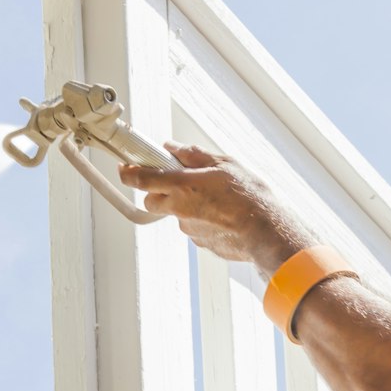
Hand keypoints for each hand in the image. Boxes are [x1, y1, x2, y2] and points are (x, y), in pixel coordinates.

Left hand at [118, 142, 311, 271]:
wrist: (266, 232)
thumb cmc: (249, 197)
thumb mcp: (224, 164)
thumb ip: (194, 155)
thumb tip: (173, 148)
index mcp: (183, 185)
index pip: (142, 179)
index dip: (128, 172)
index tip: (124, 167)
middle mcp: (180, 208)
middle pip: (152, 200)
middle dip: (157, 191)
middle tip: (175, 181)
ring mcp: (189, 228)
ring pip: (175, 214)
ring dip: (185, 204)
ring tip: (213, 198)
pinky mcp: (200, 242)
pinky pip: (193, 227)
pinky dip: (201, 219)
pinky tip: (221, 214)